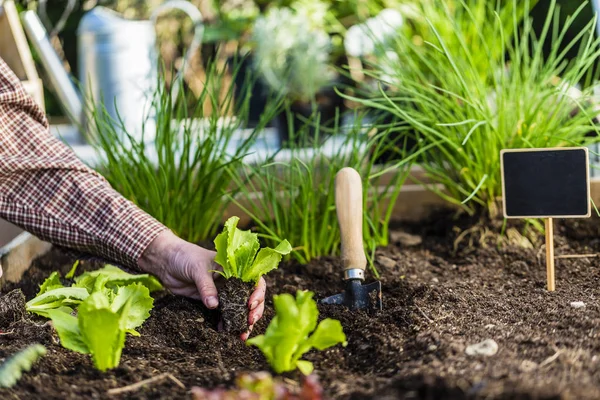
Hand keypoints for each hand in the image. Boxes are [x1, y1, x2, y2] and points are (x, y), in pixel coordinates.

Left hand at [138, 230, 265, 339]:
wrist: (167, 262)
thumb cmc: (186, 256)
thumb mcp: (198, 268)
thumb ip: (206, 287)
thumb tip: (214, 306)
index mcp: (235, 268)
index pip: (254, 280)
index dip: (257, 293)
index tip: (250, 304)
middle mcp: (232, 281)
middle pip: (250, 297)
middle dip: (254, 311)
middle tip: (250, 322)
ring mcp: (222, 293)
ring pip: (239, 308)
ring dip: (242, 322)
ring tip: (242, 335)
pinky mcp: (211, 302)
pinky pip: (223, 315)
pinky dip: (226, 324)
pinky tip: (225, 332)